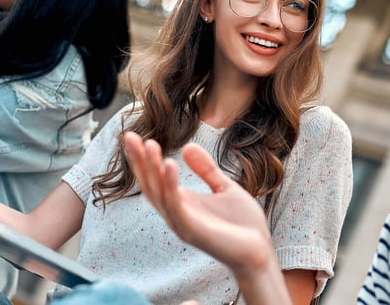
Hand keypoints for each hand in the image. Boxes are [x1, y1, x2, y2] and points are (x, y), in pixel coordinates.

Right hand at [123, 131, 274, 275]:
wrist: (260, 252)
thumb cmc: (242, 225)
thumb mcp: (224, 188)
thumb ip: (206, 169)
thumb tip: (187, 146)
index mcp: (181, 203)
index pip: (155, 179)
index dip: (143, 159)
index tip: (135, 136)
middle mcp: (176, 213)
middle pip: (150, 185)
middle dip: (139, 161)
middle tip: (130, 136)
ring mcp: (182, 223)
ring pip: (159, 194)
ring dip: (152, 169)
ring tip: (150, 144)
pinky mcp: (192, 231)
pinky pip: (176, 206)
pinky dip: (170, 185)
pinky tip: (170, 164)